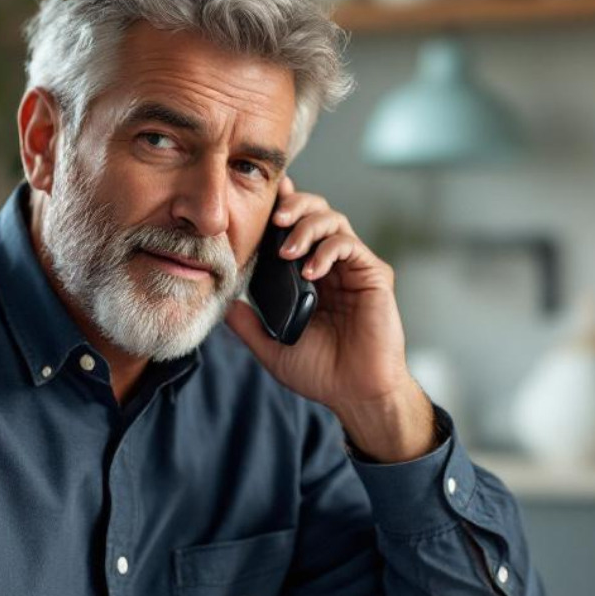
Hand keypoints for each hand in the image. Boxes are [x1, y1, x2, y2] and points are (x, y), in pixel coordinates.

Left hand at [224, 177, 434, 461]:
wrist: (356, 394)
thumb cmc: (322, 373)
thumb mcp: (272, 347)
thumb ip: (248, 324)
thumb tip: (221, 303)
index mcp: (308, 276)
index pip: (294, 229)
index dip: (280, 208)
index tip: (259, 201)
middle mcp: (332, 266)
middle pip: (315, 212)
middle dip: (293, 206)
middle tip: (273, 219)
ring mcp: (353, 268)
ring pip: (333, 220)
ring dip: (306, 227)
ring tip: (286, 251)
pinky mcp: (373, 275)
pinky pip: (349, 245)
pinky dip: (326, 250)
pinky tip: (310, 270)